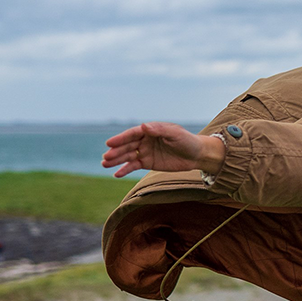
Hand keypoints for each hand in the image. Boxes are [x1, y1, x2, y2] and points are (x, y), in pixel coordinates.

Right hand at [101, 122, 223, 177]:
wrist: (196, 155)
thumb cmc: (187, 141)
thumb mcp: (175, 134)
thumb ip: (160, 130)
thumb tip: (144, 126)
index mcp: (150, 130)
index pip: (132, 134)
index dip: (121, 138)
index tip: (109, 143)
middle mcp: (145, 140)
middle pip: (127, 145)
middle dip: (116, 151)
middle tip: (105, 157)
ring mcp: (145, 151)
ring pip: (128, 156)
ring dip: (116, 160)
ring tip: (105, 164)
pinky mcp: (148, 163)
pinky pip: (134, 166)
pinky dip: (125, 169)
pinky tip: (116, 174)